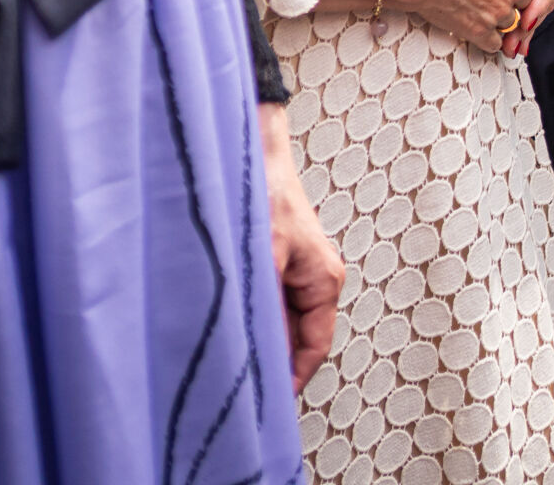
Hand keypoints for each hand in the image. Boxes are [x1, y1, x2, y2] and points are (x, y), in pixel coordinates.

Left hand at [259, 103, 344, 391]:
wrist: (252, 150)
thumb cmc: (263, 193)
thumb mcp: (262, 258)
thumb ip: (263, 310)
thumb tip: (255, 353)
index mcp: (325, 280)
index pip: (314, 347)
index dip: (292, 379)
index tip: (270, 403)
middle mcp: (317, 278)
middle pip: (299, 336)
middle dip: (274, 360)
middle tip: (243, 384)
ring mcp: (298, 270)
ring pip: (282, 321)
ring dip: (260, 337)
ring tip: (234, 357)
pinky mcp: (280, 262)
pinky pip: (271, 304)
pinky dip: (253, 317)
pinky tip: (229, 323)